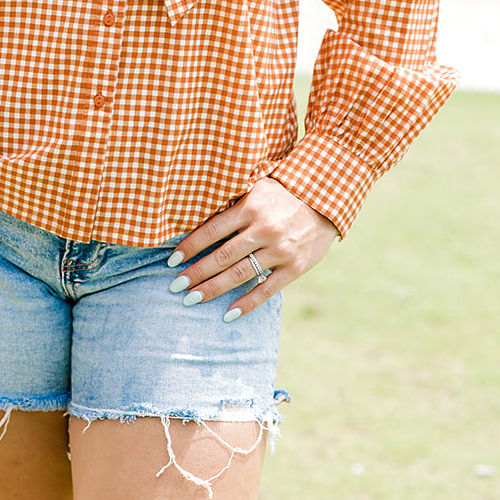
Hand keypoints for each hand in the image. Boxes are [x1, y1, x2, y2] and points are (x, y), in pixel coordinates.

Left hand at [166, 178, 337, 319]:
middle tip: (175, 286)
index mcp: (251, 207)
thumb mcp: (258, 186)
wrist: (326, 199)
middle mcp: (264, 229)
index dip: (191, 247)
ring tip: (192, 299)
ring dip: (213, 289)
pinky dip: (247, 303)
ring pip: (240, 274)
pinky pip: (267, 289)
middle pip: (222, 256)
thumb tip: (197, 216)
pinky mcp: (295, 267)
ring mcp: (280, 250)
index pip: (212, 230)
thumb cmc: (283, 192)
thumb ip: (234, 202)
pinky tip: (228, 313)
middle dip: (196, 273)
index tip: (173, 260)